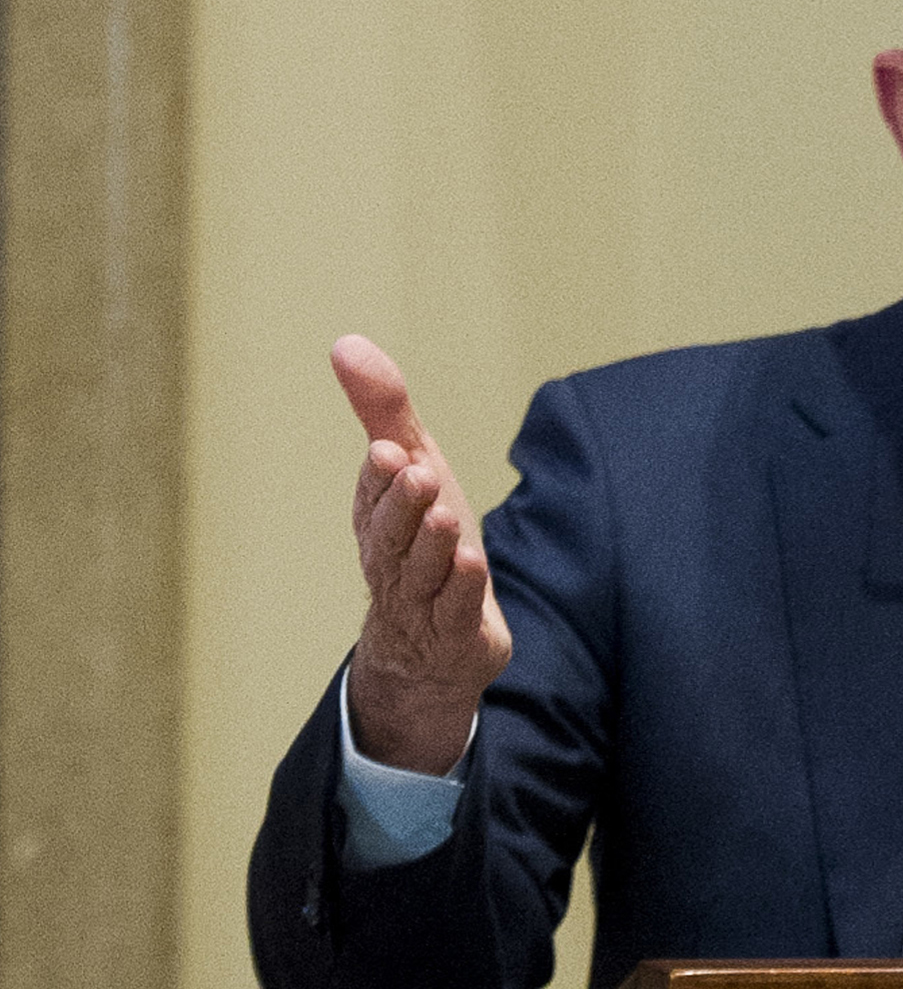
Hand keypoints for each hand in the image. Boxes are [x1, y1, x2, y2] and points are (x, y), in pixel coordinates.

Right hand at [332, 336, 512, 772]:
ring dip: (432, 544)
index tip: (389, 450)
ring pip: (420, 573)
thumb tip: (345, 342)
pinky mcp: (453, 636)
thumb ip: (385, 412)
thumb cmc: (424, 544)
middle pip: (391, 534)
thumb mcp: (413, 471)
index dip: (380, 477)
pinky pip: (452, 613)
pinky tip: (471, 565)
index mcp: (376, 521)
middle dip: (402, 504)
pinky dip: (460, 591)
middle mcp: (390, 562)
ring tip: (445, 516)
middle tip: (414, 471)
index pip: (374, 496)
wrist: (436, 645)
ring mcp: (419, 604)